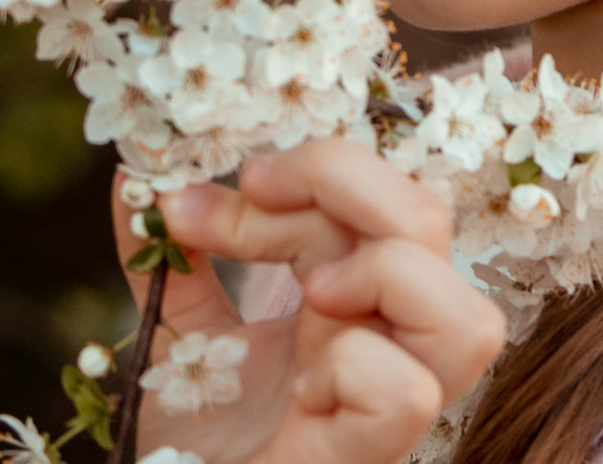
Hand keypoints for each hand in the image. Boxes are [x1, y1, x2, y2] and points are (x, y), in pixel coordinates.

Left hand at [112, 140, 504, 463]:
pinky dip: (353, 367)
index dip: (313, 167)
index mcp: (354, 299)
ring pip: (468, 321)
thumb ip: (170, 263)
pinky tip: (303, 387)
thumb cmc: (199, 442)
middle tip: (256, 193)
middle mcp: (384, 342)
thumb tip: (134, 181)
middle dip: (342, 179)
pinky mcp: (364, 457)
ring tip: (310, 291)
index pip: (380, 196)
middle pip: (432, 222)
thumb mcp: (178, 335)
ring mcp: (386, 404)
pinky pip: (406, 397)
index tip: (229, 181)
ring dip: (386, 275)